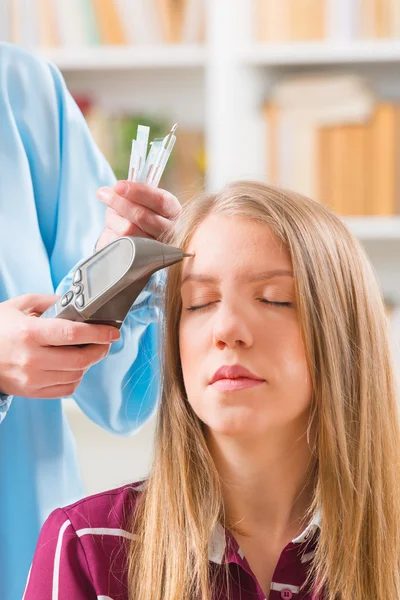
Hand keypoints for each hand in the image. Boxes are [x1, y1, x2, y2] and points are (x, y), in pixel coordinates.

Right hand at [0, 294, 119, 398]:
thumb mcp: (18, 305)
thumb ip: (49, 302)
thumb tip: (75, 303)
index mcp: (29, 333)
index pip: (72, 335)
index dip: (97, 333)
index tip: (112, 331)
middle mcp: (31, 358)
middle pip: (79, 359)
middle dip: (100, 349)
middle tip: (106, 341)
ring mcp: (32, 379)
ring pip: (76, 375)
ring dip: (89, 363)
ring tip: (89, 351)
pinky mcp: (32, 391)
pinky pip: (66, 389)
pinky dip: (77, 377)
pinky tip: (74, 366)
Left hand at [95, 181, 180, 250]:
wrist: (129, 242)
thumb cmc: (134, 215)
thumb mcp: (136, 200)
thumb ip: (129, 192)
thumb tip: (113, 191)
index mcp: (172, 211)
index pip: (160, 200)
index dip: (139, 192)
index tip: (118, 186)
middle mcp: (169, 231)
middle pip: (142, 216)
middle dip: (119, 202)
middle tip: (103, 194)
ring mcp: (156, 248)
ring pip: (128, 230)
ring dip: (113, 220)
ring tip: (111, 217)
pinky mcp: (140, 261)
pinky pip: (119, 244)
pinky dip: (110, 234)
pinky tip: (113, 233)